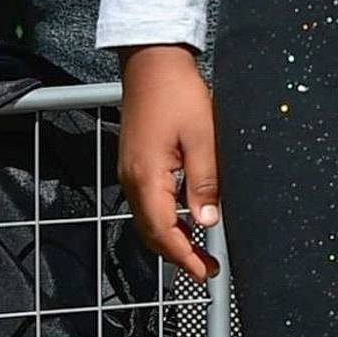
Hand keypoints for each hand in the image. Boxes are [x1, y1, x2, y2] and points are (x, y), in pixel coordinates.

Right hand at [118, 44, 220, 282]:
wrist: (152, 62)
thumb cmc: (178, 93)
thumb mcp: (203, 138)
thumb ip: (204, 183)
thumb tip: (207, 223)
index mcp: (148, 177)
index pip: (164, 232)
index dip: (185, 258)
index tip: (206, 274)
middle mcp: (132, 179)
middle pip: (151, 233)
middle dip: (178, 255)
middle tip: (208, 268)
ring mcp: (129, 171)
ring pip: (147, 220)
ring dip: (171, 239)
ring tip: (199, 250)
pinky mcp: (134, 163)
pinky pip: (147, 203)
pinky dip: (165, 220)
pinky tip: (185, 218)